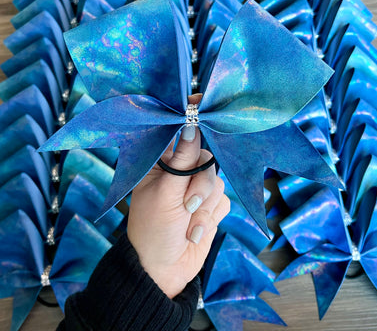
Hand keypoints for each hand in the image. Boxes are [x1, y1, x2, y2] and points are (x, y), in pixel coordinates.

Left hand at [127, 95, 229, 298]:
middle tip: (187, 205)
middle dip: (199, 185)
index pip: (179, 133)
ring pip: (217, 181)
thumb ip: (181, 161)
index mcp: (161, 164)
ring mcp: (196, 189)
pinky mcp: (211, 207)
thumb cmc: (152, 231)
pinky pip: (224, 201)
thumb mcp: (165, 194)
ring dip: (203, 207)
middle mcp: (180, 172)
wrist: (163, 271)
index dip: (191, 119)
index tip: (202, 104)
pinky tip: (194, 232)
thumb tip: (191, 126)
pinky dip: (210, 218)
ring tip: (187, 225)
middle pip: (207, 158)